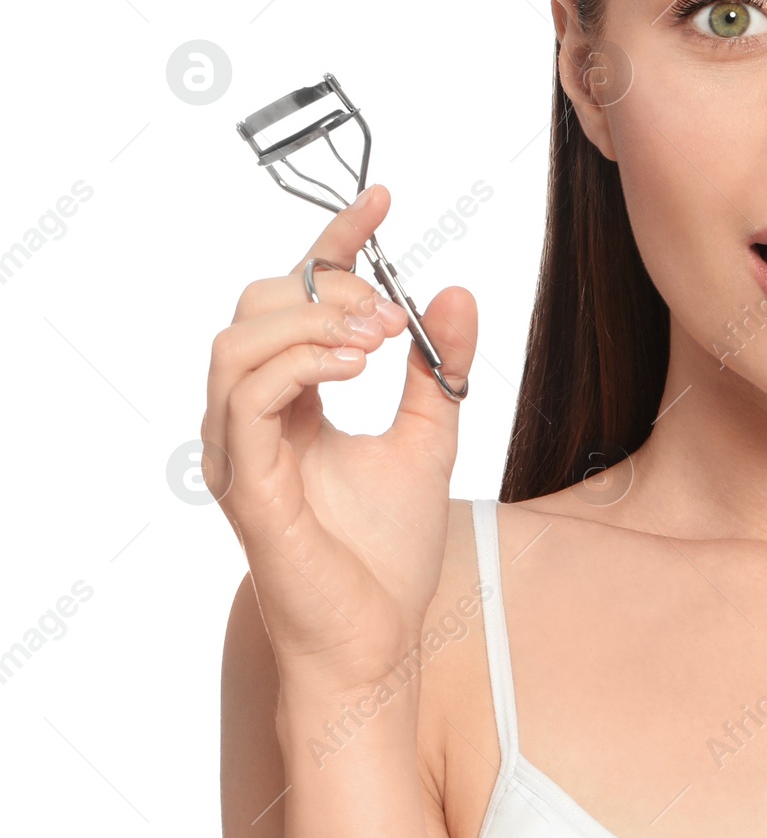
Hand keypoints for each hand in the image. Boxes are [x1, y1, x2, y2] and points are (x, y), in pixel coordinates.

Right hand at [203, 186, 477, 691]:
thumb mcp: (431, 435)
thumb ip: (439, 367)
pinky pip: (246, 395)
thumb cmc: (389, 551)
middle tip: (391, 313)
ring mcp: (240, 449)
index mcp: (292, 402)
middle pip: (255, 307)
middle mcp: (253, 418)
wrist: (378, 637)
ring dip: (313, 320)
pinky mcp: (245, 482)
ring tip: (378, 335)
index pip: (297, 299)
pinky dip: (299, 362)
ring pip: (238, 342)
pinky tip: (355, 365)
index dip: (334, 243)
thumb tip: (456, 291)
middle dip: (327, 288)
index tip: (383, 200)